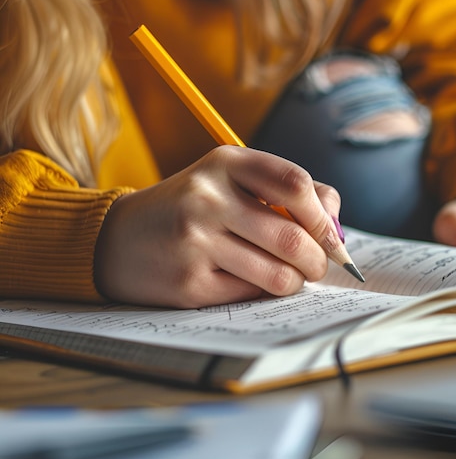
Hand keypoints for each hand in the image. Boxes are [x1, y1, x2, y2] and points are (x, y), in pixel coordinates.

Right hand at [94, 146, 341, 307]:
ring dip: (295, 281)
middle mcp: (208, 197)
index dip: (322, 216)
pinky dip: (262, 292)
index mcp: (226, 163)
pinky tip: (250, 281)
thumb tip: (336, 224)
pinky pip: (251, 295)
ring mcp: (195, 241)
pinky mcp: (188, 284)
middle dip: (318, 259)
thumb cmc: (191, 207)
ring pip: (278, 274)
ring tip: (289, 277)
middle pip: (292, 237)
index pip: (295, 184)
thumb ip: (288, 193)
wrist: (118, 238)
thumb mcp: (231, 181)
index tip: (330, 236)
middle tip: (316, 266)